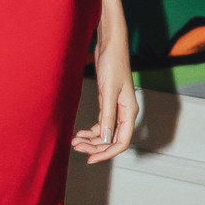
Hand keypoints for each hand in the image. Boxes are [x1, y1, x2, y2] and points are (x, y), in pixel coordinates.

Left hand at [71, 14, 137, 164]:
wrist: (110, 45)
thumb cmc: (113, 63)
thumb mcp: (108, 91)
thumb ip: (107, 115)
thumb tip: (106, 139)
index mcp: (129, 112)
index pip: (121, 142)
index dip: (106, 153)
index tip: (90, 159)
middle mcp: (125, 113)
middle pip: (112, 140)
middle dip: (95, 147)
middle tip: (76, 147)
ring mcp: (116, 108)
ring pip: (106, 133)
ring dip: (91, 140)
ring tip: (75, 141)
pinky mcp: (108, 102)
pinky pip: (102, 124)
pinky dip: (91, 131)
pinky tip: (80, 133)